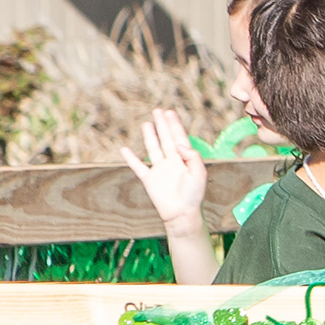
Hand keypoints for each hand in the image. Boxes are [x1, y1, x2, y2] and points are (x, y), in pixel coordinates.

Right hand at [120, 108, 206, 231]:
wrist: (181, 214)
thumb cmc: (194, 195)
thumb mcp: (199, 173)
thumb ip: (192, 157)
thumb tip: (179, 144)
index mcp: (184, 160)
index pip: (179, 138)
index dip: (174, 125)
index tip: (170, 113)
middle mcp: (171, 162)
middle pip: (165, 139)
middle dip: (162, 125)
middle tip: (158, 110)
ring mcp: (160, 170)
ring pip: (153, 148)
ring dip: (150, 136)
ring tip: (147, 123)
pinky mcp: (149, 179)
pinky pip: (138, 166)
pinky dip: (131, 158)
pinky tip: (124, 149)